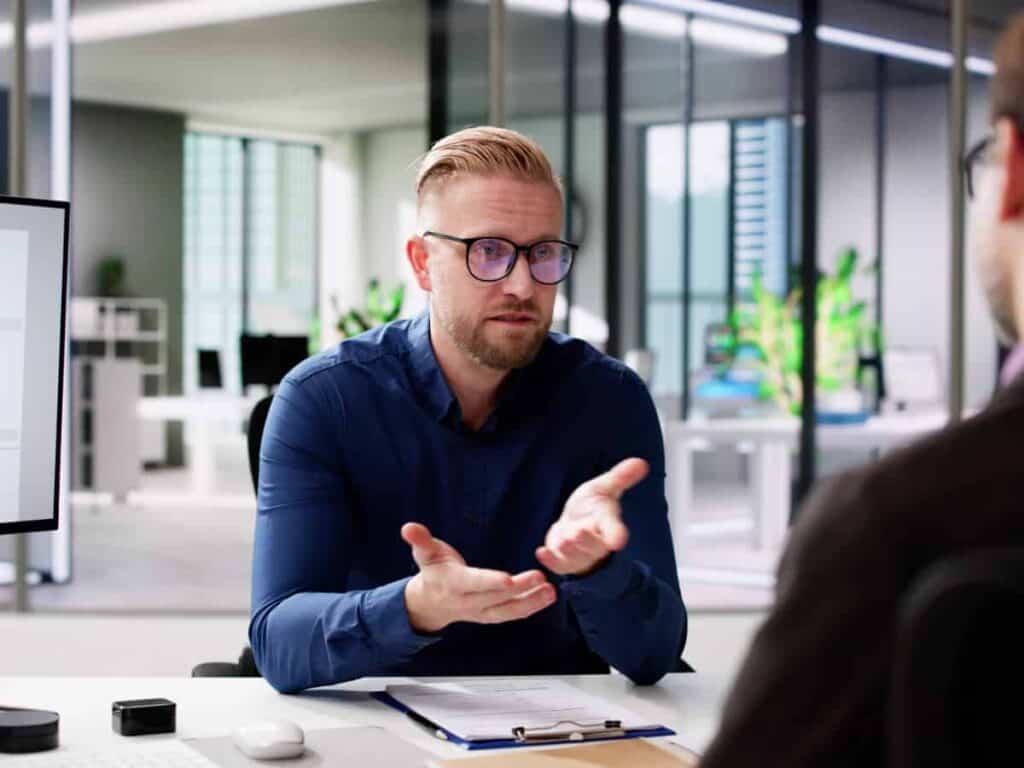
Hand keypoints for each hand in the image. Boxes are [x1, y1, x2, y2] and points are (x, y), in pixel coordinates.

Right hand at [401, 523, 555, 632]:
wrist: (430, 603)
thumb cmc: (433, 571)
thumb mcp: (425, 553)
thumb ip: (420, 540)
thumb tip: (408, 527)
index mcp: (451, 584)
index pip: (473, 583)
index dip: (489, 582)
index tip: (508, 579)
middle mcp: (467, 601)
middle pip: (495, 598)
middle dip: (518, 590)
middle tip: (540, 577)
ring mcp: (480, 611)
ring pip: (507, 611)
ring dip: (530, 602)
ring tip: (550, 591)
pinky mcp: (490, 615)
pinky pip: (512, 614)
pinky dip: (530, 607)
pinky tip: (547, 596)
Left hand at [536, 458, 648, 576]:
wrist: (575, 524)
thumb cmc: (592, 508)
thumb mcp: (604, 489)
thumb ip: (621, 477)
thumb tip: (641, 462)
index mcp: (607, 525)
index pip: (614, 530)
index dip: (616, 534)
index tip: (619, 539)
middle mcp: (595, 542)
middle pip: (594, 546)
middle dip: (586, 541)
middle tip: (578, 532)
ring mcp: (579, 554)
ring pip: (576, 557)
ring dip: (568, 550)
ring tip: (562, 541)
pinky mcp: (562, 561)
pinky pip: (557, 565)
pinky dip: (549, 560)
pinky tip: (541, 552)